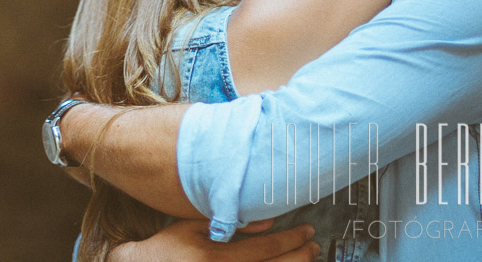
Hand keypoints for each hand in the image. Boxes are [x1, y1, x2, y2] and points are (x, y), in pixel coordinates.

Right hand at [109, 219, 318, 261]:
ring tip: (306, 259)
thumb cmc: (167, 248)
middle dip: (300, 256)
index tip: (307, 231)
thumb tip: (267, 222)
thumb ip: (229, 224)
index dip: (292, 240)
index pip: (266, 248)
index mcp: (216, 258)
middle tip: (314, 246)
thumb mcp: (192, 227)